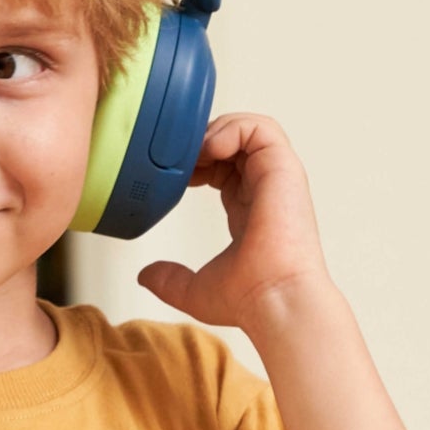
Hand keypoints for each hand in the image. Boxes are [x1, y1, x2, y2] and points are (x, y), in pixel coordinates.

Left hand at [136, 113, 331, 335]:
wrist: (275, 301)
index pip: (223, 165)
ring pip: (248, 128)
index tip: (171, 175)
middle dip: (200, 140)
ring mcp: (276, 177)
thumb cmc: (249, 298)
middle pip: (234, 141)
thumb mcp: (193, 289)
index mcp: (248, 208)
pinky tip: (211, 149)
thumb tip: (145, 275)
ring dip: (215, 130)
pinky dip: (233, 128)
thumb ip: (169, 279)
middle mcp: (264, 188)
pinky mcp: (283, 169)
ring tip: (195, 152)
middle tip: (176, 159)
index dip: (194, 160)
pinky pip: (261, 127)